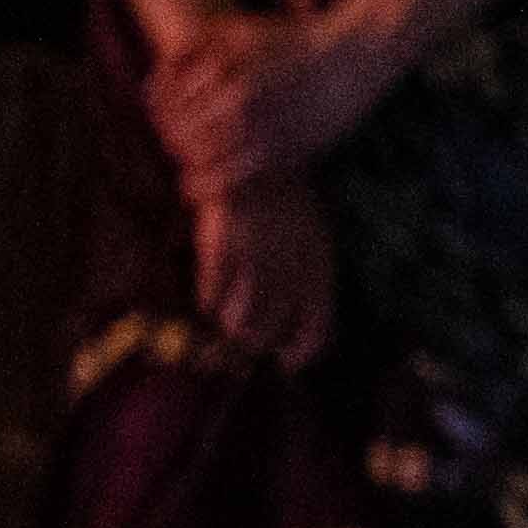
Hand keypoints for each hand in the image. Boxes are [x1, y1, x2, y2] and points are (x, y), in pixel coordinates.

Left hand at [147, 0, 403, 202]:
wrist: (353, 60)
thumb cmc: (292, 41)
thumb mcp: (238, 29)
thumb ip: (191, 46)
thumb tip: (152, 82)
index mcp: (225, 73)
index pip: (166, 105)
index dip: (158, 113)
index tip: (165, 118)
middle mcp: (240, 105)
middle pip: (179, 134)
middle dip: (172, 139)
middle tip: (176, 143)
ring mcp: (262, 132)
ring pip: (198, 159)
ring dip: (188, 162)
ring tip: (191, 162)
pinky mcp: (282, 156)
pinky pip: (226, 183)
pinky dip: (203, 188)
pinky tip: (195, 187)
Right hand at [191, 173, 336, 363]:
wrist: (254, 165)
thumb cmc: (288, 204)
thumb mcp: (315, 242)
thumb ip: (308, 282)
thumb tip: (296, 323)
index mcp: (320, 271)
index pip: (316, 332)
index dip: (299, 354)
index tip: (285, 362)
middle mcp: (289, 275)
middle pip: (267, 335)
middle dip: (255, 341)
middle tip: (245, 334)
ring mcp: (253, 267)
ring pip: (237, 324)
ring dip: (230, 324)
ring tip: (226, 314)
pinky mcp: (219, 257)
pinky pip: (209, 300)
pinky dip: (208, 302)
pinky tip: (210, 292)